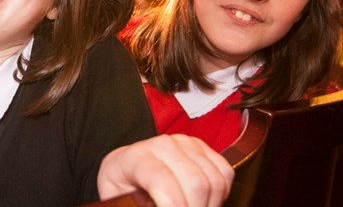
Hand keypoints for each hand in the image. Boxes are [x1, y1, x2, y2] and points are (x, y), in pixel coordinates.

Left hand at [97, 134, 233, 206]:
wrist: (126, 167)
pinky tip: (204, 201)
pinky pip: (225, 173)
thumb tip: (151, 204)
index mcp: (136, 157)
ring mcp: (185, 143)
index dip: (174, 205)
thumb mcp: (117, 198)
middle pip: (196, 183)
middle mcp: (162, 145)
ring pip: (214, 181)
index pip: (162, 179)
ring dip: (209, 205)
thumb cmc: (121, 186)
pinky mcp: (202, 147)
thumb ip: (131, 204)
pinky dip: (221, 194)